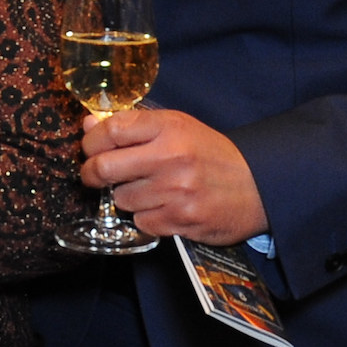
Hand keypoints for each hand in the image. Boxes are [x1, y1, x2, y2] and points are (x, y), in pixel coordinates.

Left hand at [85, 106, 268, 244]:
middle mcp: (171, 157)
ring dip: (127, 197)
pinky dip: (146, 217)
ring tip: (148, 190)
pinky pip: (141, 222)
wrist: (258, 186)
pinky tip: (163, 207)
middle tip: (94, 174)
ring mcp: (176, 192)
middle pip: (104, 167)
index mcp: (170, 127)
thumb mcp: (178, 127)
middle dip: (92, 172)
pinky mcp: (181, 220)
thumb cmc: (211, 154)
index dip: (91, 140)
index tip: (91, 148)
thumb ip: (135, 126)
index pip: (111, 130)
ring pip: (121, 199)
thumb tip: (89, 124)